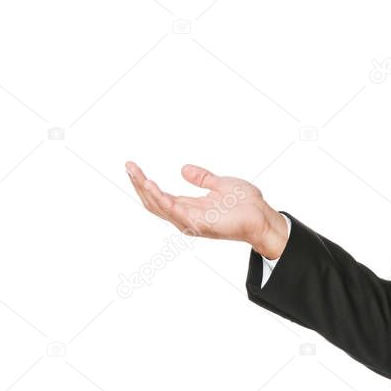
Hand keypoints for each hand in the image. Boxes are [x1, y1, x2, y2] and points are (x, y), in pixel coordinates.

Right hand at [125, 161, 288, 257]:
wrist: (262, 215)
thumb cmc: (245, 204)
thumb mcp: (220, 184)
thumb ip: (202, 178)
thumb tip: (183, 169)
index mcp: (189, 207)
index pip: (159, 196)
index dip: (144, 182)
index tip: (133, 166)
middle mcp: (185, 216)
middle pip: (153, 202)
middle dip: (138, 184)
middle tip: (128, 166)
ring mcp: (190, 222)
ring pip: (158, 206)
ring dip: (144, 189)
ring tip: (134, 173)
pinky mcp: (197, 224)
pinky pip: (173, 211)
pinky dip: (160, 198)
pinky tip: (151, 185)